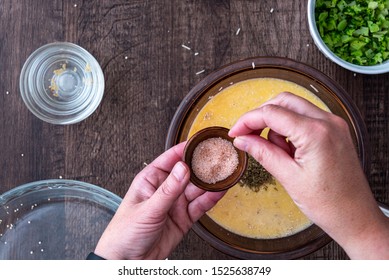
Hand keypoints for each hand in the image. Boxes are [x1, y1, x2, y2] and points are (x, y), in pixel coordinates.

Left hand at [94, 142, 224, 259]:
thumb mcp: (147, 209)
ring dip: (210, 182)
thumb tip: (183, 169)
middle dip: (203, 166)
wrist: (127, 262)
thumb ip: (168, 190)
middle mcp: (164, 190)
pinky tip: (220, 191)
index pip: (170, 159)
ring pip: (197, 189)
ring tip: (224, 173)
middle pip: (188, 173)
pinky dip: (211, 199)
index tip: (201, 143)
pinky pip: (200, 206)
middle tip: (219, 159)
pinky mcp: (184, 218)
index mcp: (150, 180)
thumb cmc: (125, 233)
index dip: (186, 150)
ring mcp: (175, 204)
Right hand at [229, 92, 388, 258]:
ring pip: (294, 108)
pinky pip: (306, 119)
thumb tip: (242, 140)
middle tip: (248, 136)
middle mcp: (328, 121)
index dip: (247, 120)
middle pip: (283, 101)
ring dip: (277, 125)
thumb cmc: (328, 203)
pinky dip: (291, 129)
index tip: (235, 133)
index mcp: (315, 132)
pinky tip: (290, 152)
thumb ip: (262, 153)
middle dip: (262, 117)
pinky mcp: (335, 131)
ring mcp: (334, 124)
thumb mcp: (288, 177)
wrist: (356, 217)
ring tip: (279, 154)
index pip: (271, 113)